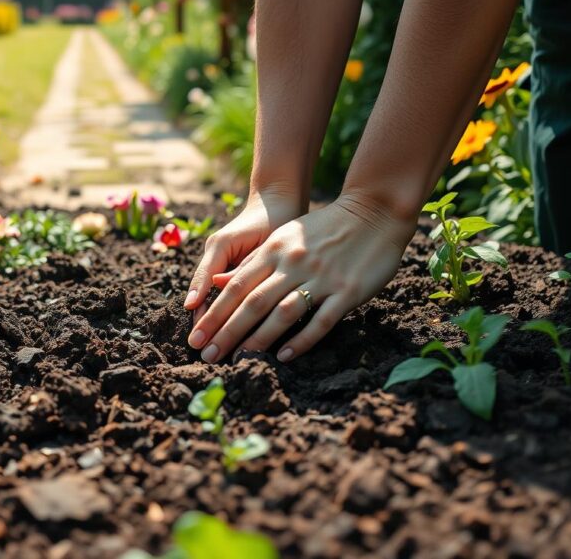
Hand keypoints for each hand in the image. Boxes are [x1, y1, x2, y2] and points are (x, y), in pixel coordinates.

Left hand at [187, 194, 415, 362]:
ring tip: (240, 358)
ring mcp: (320, 278)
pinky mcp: (346, 291)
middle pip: (252, 303)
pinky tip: (284, 355)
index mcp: (274, 250)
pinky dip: (301, 339)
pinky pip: (319, 320)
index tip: (196, 337)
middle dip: (226, 331)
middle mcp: (292, 264)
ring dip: (258, 339)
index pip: (236, 287)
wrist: (374, 211)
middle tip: (207, 355)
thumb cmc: (324, 227)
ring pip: (282, 313)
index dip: (214, 314)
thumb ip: (253, 261)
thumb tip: (216, 282)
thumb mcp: (284, 236)